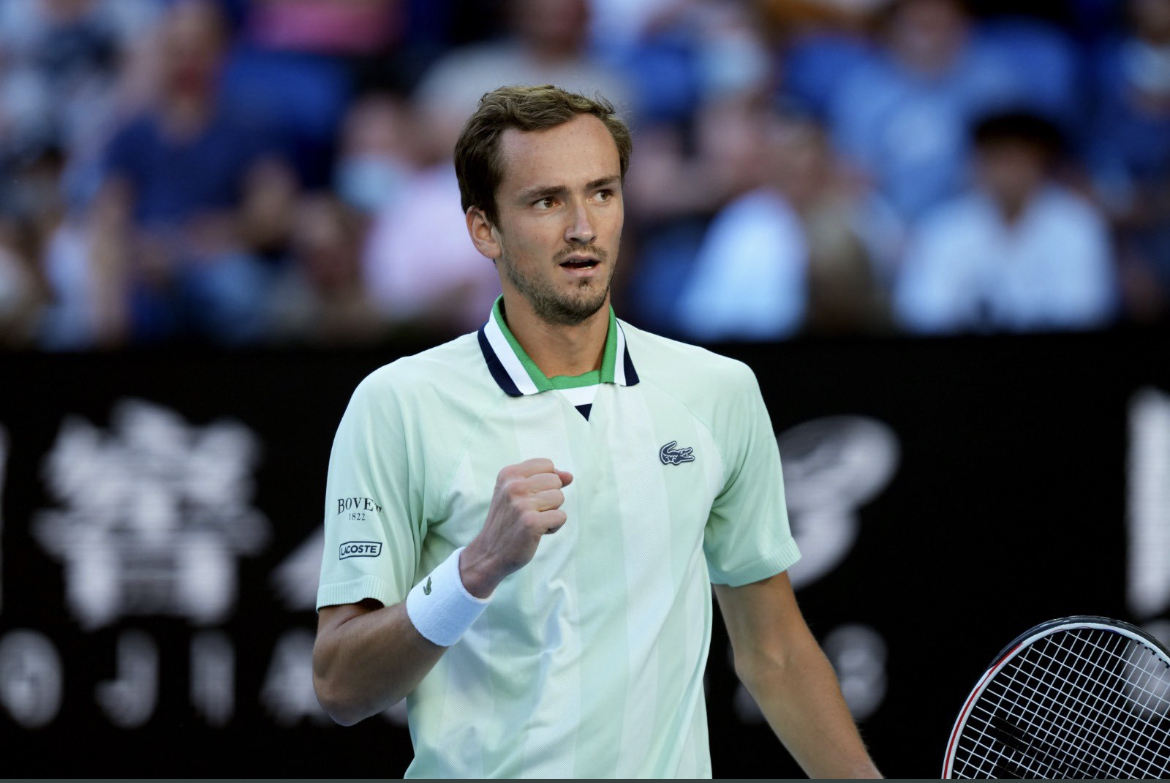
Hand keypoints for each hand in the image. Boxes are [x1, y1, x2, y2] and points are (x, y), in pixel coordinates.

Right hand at [459, 458, 572, 597]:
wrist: (489, 553)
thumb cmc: (508, 521)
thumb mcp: (518, 493)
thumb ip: (544, 479)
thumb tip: (570, 476)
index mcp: (508, 474)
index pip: (547, 465)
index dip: (546, 483)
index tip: (529, 497)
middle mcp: (513, 486)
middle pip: (556, 481)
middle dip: (549, 498)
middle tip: (529, 512)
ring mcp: (522, 504)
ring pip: (559, 498)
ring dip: (551, 513)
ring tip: (532, 522)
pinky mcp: (531, 523)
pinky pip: (561, 517)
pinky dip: (553, 527)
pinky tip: (536, 532)